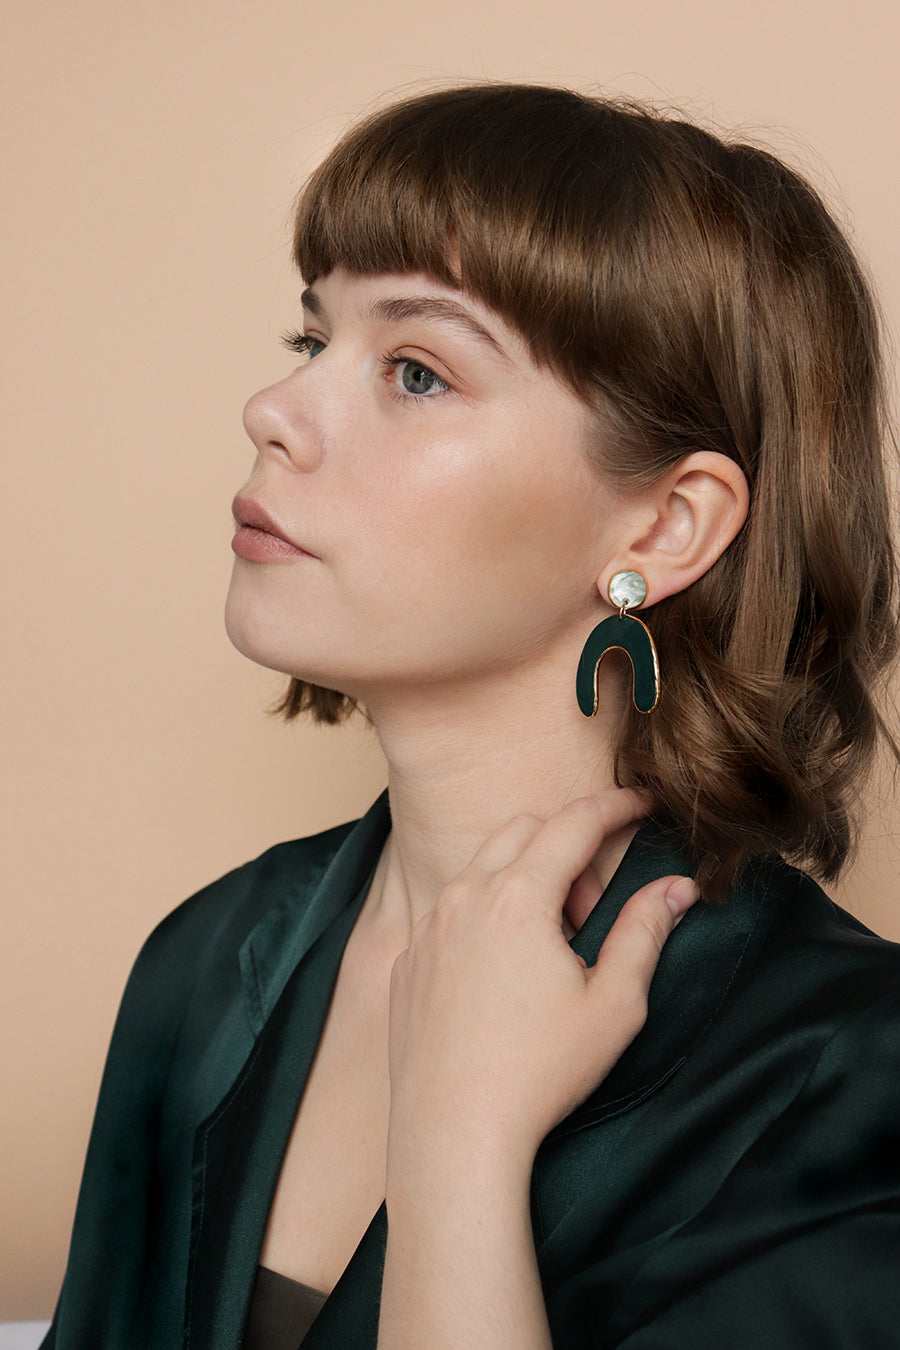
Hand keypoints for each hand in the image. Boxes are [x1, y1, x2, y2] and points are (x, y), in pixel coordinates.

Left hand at [385, 791, 699, 1180]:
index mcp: (518, 896)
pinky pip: (451, 910)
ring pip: (482, 866)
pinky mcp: (409, 959)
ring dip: (524, 878)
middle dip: (567, 845)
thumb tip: (678, 888)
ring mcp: (428, 926)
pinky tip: (503, 975)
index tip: (643, 802)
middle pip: (524, 828)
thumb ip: (646, 932)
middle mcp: (465, 895)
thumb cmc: (540, 1073)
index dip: (616, 805)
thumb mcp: (614, 1004)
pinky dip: (485, 915)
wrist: (453, 1132)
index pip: (576, 822)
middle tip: (593, 909)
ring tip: (551, 945)